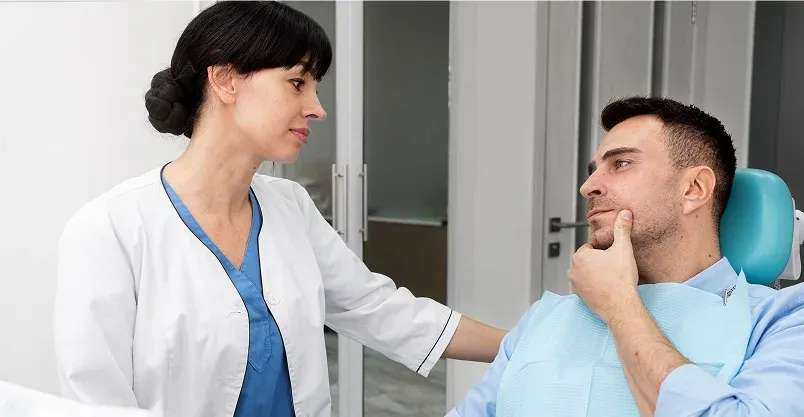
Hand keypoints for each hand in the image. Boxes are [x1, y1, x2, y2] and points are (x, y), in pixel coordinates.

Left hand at [567, 209, 639, 323]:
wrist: (621, 306)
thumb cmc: (621, 279)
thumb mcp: (623, 249)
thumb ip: (622, 229)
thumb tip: (624, 213)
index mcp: (579, 256)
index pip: (591, 247)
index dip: (604, 251)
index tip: (613, 258)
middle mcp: (573, 270)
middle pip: (588, 260)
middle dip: (599, 262)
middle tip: (614, 268)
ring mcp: (574, 285)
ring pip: (586, 273)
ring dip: (596, 274)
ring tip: (611, 278)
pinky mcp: (579, 296)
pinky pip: (587, 286)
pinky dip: (595, 285)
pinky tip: (607, 288)